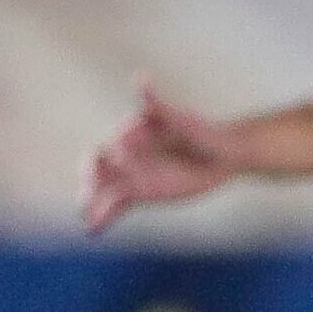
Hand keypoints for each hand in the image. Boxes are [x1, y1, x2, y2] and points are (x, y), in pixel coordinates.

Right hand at [82, 81, 241, 232]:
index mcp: (133, 133)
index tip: (117, 159)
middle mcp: (127, 153)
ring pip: (105, 190)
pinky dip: (104, 217)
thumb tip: (140, 80)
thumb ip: (159, 106)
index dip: (111, 155)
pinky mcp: (140, 192)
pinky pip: (117, 206)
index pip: (113, 145)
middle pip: (100, 168)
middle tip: (90, 194)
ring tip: (87, 217)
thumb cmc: (205, 133)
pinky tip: (92, 231)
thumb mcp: (183, 121)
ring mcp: (132, 174)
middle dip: (92, 179)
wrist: (225, 156)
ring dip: (92, 202)